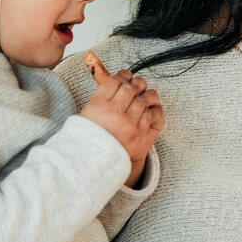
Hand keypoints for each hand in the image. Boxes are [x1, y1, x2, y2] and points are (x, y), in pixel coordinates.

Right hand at [80, 53, 162, 185]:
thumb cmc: (90, 138)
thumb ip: (101, 97)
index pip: (115, 81)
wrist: (95, 166)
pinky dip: (155, 109)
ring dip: (148, 95)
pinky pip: (155, 116)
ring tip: (146, 95)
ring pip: (146, 100)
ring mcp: (132, 126)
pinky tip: (151, 108)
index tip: (125, 75)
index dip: (122, 75)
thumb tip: (116, 79)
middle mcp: (116, 114)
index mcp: (99, 107)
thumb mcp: (86, 115)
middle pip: (132, 88)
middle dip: (136, 83)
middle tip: (137, 85)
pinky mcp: (143, 137)